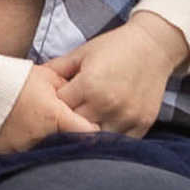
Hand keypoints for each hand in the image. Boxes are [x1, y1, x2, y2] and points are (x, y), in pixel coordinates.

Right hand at [0, 60, 100, 153]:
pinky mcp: (7, 155)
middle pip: (67, 147)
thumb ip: (69, 91)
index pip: (88, 134)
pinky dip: (26, 149)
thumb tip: (84, 99)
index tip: (91, 129)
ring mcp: (23, 148)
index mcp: (55, 117)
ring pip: (46, 154)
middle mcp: (42, 137)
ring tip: (38, 132)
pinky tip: (23, 136)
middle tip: (65, 131)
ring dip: (48, 146)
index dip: (94, 132)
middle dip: (70, 140)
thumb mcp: (49, 77)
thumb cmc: (16, 79)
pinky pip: (24, 156)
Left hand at [51, 6, 187, 138]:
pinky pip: (120, 143)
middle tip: (67, 120)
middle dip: (69, 124)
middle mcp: (107, 103)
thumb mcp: (84, 52)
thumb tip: (35, 78)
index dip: (56, 107)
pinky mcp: (141, 123)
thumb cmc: (115, 46)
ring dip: (89, 135)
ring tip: (85, 128)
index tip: (55, 106)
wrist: (154, 46)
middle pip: (75, 127)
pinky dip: (111, 140)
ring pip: (97, 140)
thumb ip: (59, 68)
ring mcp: (126, 116)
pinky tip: (105, 131)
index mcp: (89, 84)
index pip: (60, 109)